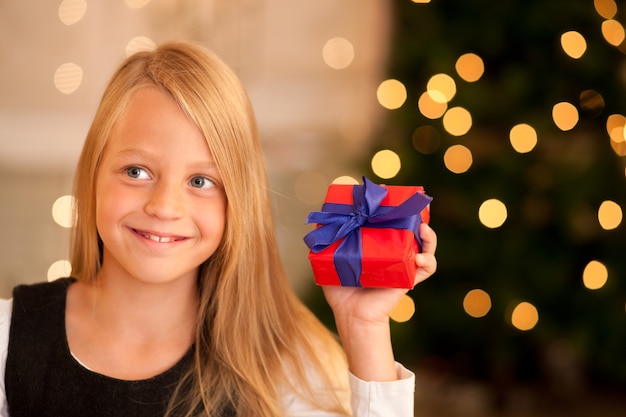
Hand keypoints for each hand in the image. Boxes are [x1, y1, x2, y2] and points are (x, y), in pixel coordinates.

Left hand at [321, 223, 436, 380]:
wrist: (350, 314)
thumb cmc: (340, 290)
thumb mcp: (330, 261)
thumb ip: (326, 244)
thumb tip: (318, 223)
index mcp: (378, 248)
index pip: (393, 226)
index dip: (397, 214)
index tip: (394, 201)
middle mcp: (394, 255)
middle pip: (413, 233)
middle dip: (417, 219)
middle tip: (412, 211)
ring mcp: (403, 266)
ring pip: (426, 248)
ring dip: (430, 237)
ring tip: (424, 228)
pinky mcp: (409, 278)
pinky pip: (427, 269)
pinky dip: (428, 261)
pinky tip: (420, 258)